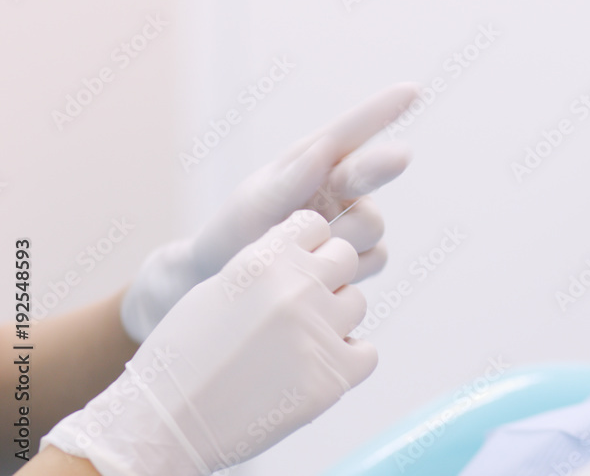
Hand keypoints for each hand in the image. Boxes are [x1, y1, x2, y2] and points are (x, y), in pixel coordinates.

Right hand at [42, 210, 376, 475]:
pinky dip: (348, 360)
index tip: (298, 264)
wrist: (167, 420)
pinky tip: (316, 367)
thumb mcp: (219, 290)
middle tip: (303, 305)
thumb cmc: (185, 355)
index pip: (315, 225)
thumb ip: (266, 267)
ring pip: (357, 304)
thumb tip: (307, 254)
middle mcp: (296, 288)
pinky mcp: (334, 375)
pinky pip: (367, 352)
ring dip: (335, 319)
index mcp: (263, 260)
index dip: (309, 244)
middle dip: (329, 276)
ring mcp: (318, 331)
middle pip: (345, 258)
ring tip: (299, 342)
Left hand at [120, 83, 417, 341]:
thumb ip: (291, 180)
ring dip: (341, 240)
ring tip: (301, 253)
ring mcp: (353, 223)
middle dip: (382, 165)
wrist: (227, 288)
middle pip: (373, 174)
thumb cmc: (235, 237)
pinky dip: (347, 270)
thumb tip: (325, 147)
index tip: (412, 89)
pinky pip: (374, 260)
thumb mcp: (254, 206)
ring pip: (374, 227)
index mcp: (312, 162)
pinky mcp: (361, 259)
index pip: (351, 131)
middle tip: (401, 154)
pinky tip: (319, 276)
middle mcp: (340, 188)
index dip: (382, 110)